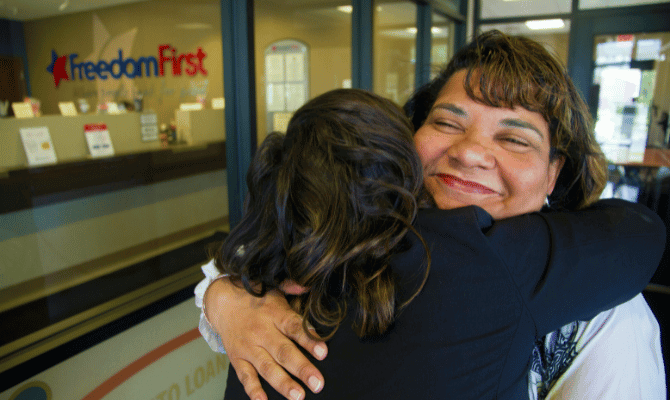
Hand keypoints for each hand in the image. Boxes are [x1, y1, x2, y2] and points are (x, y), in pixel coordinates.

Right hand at [205, 278, 326, 399]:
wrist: (222, 303)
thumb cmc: (256, 299)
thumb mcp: (275, 289)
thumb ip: (292, 288)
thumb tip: (307, 284)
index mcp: (275, 314)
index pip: (294, 327)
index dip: (309, 340)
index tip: (323, 352)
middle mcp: (261, 332)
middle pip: (283, 352)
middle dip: (302, 369)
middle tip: (317, 383)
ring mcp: (249, 347)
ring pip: (267, 368)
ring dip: (283, 383)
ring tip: (298, 396)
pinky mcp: (238, 359)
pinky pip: (245, 377)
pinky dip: (253, 390)